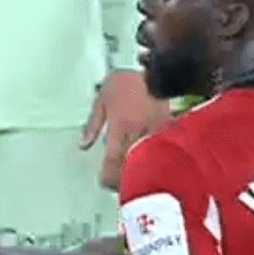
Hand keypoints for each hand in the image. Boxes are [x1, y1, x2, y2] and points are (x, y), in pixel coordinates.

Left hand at [82, 70, 172, 190]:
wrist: (156, 69)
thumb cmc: (129, 82)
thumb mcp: (102, 98)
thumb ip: (92, 123)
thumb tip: (84, 143)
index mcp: (120, 127)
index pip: (113, 161)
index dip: (108, 176)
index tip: (104, 182)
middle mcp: (138, 132)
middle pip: (131, 167)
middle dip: (123, 180)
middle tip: (118, 186)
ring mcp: (156, 133)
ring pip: (147, 163)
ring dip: (139, 173)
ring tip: (134, 178)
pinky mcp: (169, 130)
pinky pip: (161, 151)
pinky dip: (155, 161)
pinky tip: (151, 165)